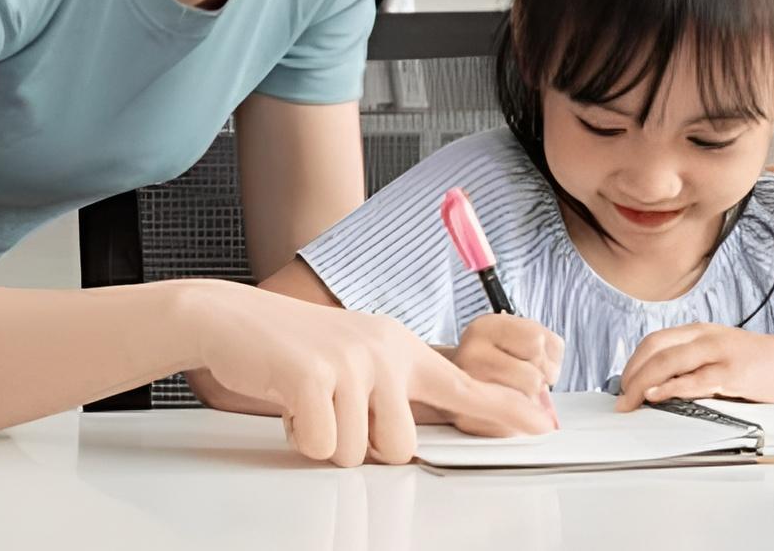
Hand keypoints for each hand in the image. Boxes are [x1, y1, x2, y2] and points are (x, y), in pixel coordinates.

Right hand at [185, 281, 551, 465]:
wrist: (231, 319)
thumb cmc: (292, 351)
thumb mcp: (355, 360)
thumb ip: (390, 392)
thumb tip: (408, 443)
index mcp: (399, 347)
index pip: (464, 385)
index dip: (505, 410)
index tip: (542, 422)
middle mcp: (384, 350)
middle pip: (400, 446)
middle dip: (361, 445)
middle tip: (332, 411)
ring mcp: (352, 360)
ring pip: (356, 453)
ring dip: (325, 442)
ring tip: (307, 403)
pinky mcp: (315, 376)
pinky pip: (320, 446)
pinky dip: (299, 437)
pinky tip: (288, 403)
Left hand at [615, 324, 773, 411]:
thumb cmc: (757, 362)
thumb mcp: (719, 355)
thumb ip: (692, 365)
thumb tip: (658, 386)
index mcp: (699, 331)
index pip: (654, 341)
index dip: (633, 363)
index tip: (623, 385)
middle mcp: (706, 337)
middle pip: (655, 349)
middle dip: (632, 375)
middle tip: (621, 399)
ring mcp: (720, 352)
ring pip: (670, 361)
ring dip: (643, 382)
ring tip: (631, 401)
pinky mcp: (734, 372)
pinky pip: (696, 379)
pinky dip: (673, 388)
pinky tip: (659, 396)